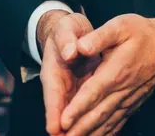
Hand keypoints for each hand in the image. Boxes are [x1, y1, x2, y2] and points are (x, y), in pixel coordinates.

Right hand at [38, 11, 99, 135]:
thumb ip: (67, 40)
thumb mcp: (67, 29)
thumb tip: (71, 52)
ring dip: (80, 131)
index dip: (53, 111)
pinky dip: (93, 125)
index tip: (54, 128)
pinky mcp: (82, 96)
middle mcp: (60, 87)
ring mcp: (71, 93)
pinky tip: (102, 135)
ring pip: (74, 117)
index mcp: (53, 71)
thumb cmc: (67, 30)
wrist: (71, 33)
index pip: (52, 93)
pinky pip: (86, 112)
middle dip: (65, 130)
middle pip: (61, 112)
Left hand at [61, 13, 154, 135]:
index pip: (93, 93)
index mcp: (115, 70)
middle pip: (98, 113)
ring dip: (91, 134)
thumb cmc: (141, 33)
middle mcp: (122, 89)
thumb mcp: (119, 26)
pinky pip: (118, 122)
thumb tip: (80, 46)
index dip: (77, 108)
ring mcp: (129, 99)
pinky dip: (107, 133)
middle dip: (79, 128)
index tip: (63, 121)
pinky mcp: (133, 103)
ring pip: (107, 122)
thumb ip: (98, 36)